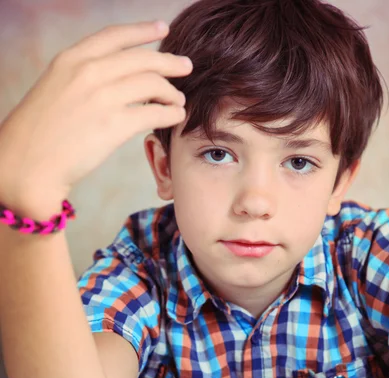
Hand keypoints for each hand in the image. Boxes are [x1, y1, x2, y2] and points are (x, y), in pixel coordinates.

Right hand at [0, 21, 191, 212]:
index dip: (144, 30)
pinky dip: (171, 113)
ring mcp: (103, 97)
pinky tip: (176, 116)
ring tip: (178, 101)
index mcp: (72, 59)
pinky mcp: (115, 125)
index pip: (116, 36)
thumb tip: (116, 79)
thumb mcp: (55, 88)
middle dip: (170, 63)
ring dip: (172, 92)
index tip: (163, 28)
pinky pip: (155, 113)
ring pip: (153, 84)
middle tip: (186, 67)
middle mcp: (89, 72)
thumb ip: (83, 77)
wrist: (28, 163)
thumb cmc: (39, 133)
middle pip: (143, 59)